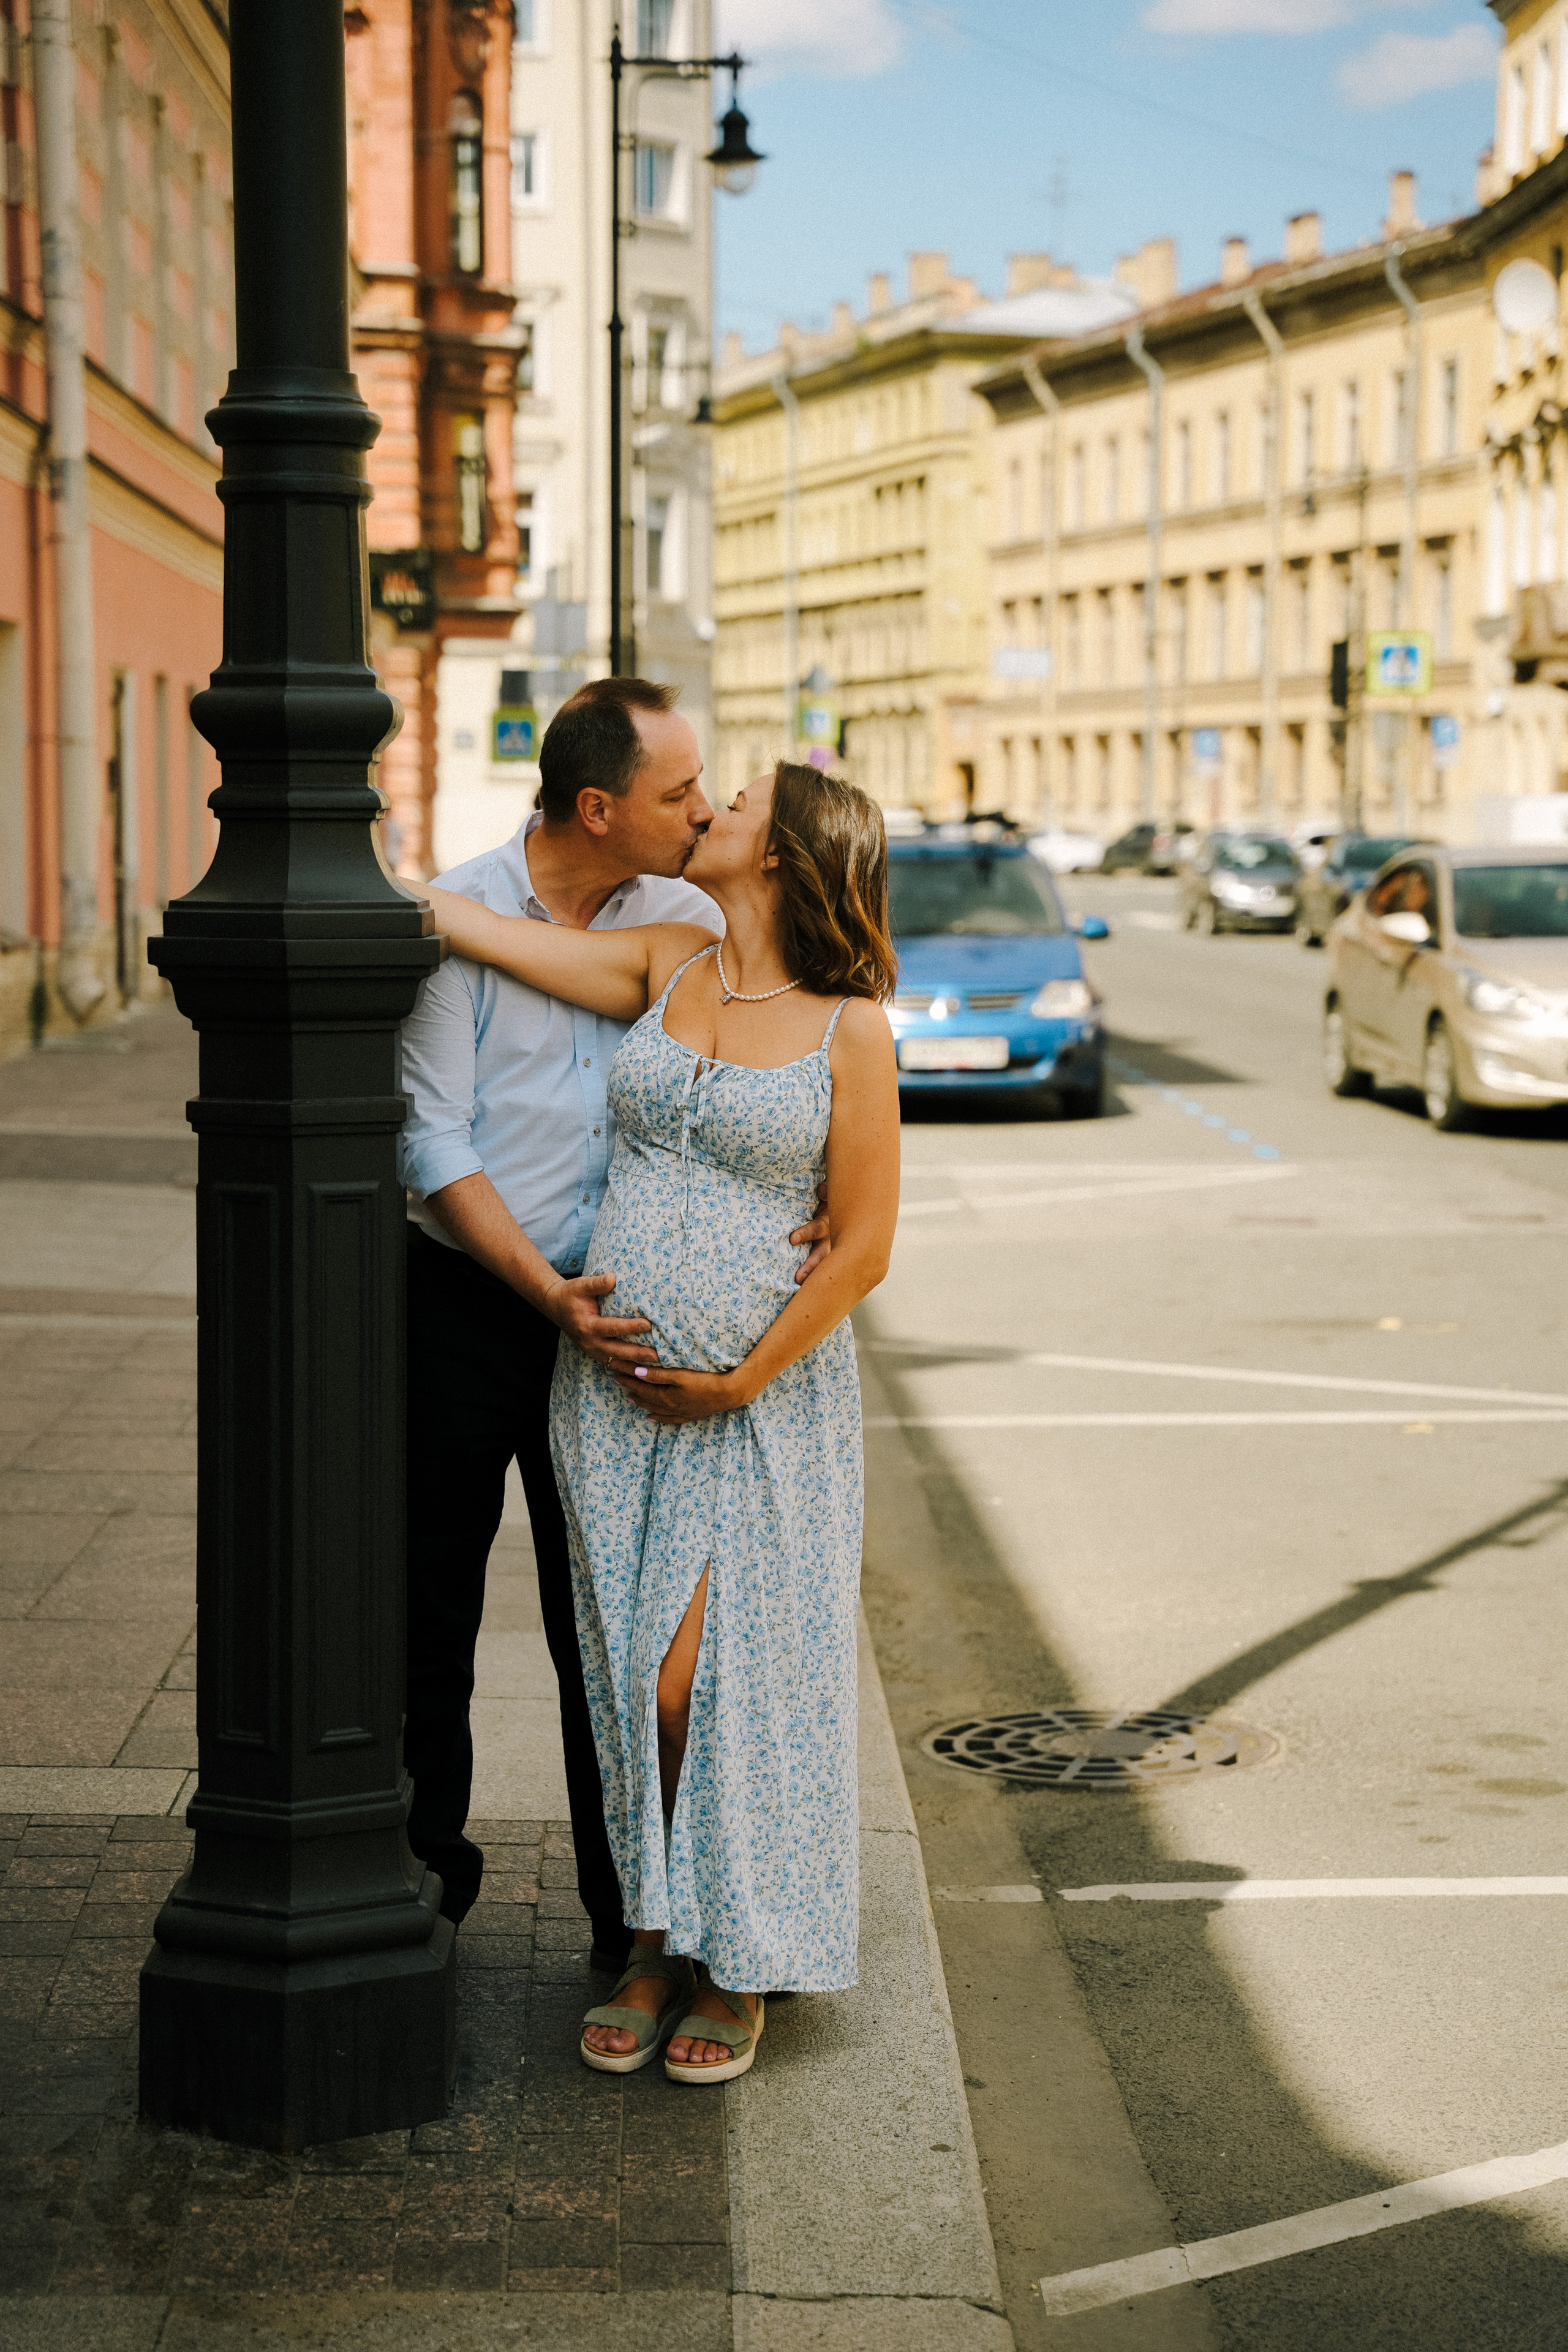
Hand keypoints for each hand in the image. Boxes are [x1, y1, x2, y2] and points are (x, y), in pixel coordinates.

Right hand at [542, 1271, 658, 1371]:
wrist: (555, 1306)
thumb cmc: (571, 1294)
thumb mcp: (580, 1285)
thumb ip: (597, 1283)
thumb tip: (613, 1278)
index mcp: (587, 1326)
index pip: (612, 1327)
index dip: (630, 1327)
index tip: (648, 1324)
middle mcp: (590, 1342)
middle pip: (618, 1351)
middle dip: (638, 1354)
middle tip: (658, 1355)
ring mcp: (592, 1351)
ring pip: (616, 1362)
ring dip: (635, 1366)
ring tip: (655, 1368)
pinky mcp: (595, 1354)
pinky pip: (613, 1364)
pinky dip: (627, 1369)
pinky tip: (642, 1372)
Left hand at [611, 1364, 744, 1424]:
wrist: (729, 1393)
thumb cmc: (705, 1381)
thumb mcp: (680, 1375)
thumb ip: (658, 1375)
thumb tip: (637, 1372)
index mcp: (666, 1396)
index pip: (641, 1385)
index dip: (627, 1376)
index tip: (615, 1369)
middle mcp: (670, 1406)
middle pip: (645, 1396)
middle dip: (630, 1387)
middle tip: (617, 1379)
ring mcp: (679, 1412)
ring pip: (655, 1408)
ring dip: (641, 1402)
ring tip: (630, 1398)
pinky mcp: (689, 1415)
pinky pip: (669, 1419)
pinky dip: (658, 1418)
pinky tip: (652, 1417)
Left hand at [790, 1181, 830, 1283]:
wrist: (845, 1209)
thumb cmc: (828, 1200)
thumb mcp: (830, 1193)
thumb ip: (826, 1191)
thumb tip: (822, 1190)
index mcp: (827, 1223)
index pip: (816, 1230)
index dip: (805, 1234)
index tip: (792, 1239)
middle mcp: (829, 1240)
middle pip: (820, 1255)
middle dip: (810, 1266)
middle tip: (798, 1278)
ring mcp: (827, 1249)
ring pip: (822, 1265)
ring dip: (812, 1276)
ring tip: (801, 1287)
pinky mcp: (824, 1255)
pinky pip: (821, 1269)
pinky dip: (815, 1281)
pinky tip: (805, 1293)